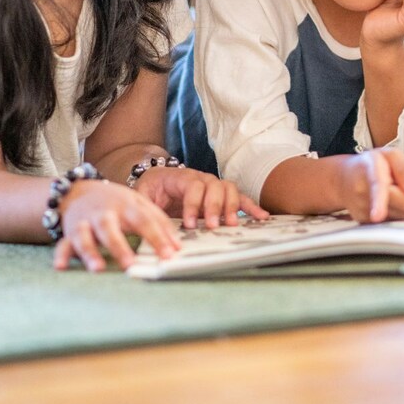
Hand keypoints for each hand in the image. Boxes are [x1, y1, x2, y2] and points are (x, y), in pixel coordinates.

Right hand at [53, 180, 180, 271]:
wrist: (79, 190)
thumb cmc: (115, 202)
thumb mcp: (139, 204)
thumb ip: (159, 221)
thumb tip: (178, 246)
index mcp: (125, 205)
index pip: (144, 221)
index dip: (157, 238)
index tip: (169, 255)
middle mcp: (103, 214)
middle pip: (110, 229)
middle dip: (119, 247)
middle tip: (130, 264)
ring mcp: (84, 223)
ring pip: (85, 237)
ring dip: (90, 253)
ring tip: (98, 269)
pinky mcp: (69, 232)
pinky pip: (63, 244)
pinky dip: (61, 255)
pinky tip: (61, 267)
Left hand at [134, 166, 269, 229]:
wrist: (157, 180)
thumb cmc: (150, 189)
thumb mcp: (142, 194)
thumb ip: (145, 204)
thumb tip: (146, 221)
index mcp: (180, 177)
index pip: (193, 186)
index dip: (192, 204)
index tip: (188, 224)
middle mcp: (201, 178)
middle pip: (214, 186)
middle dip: (214, 207)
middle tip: (211, 226)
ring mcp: (213, 186)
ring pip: (229, 189)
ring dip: (232, 207)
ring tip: (231, 224)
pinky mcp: (222, 196)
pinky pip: (239, 198)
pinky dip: (251, 206)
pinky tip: (261, 217)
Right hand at [334, 147, 403, 222]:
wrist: (343, 179)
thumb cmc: (372, 165)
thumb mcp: (390, 156)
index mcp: (370, 168)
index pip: (377, 185)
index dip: (379, 201)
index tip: (377, 216)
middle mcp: (362, 191)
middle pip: (402, 203)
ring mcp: (361, 209)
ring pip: (401, 215)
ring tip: (394, 191)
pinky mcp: (365, 222)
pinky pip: (393, 221)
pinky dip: (396, 213)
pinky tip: (387, 202)